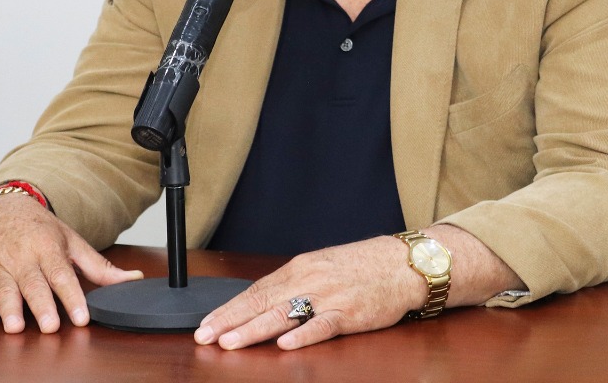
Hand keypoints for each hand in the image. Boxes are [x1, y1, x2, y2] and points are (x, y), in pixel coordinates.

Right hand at [0, 193, 142, 333]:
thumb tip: (133, 279)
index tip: (82, 317)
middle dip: (42, 306)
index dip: (72, 297)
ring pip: (5, 290)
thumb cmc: (40, 229)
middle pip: (34, 284)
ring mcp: (1, 266)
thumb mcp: (71, 242)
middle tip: (50, 326)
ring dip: (9, 310)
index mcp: (48, 248)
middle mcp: (24, 258)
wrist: (0, 209)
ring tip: (16, 327)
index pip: (63, 275)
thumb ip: (99, 266)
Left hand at [194, 235, 425, 350]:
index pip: (256, 290)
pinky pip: (322, 325)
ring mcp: (329, 297)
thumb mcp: (322, 266)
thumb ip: (293, 284)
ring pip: (284, 314)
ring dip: (254, 329)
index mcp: (300, 268)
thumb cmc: (363, 266)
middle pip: (262, 302)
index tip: (206, 323)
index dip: (229, 308)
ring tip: (231, 342)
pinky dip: (303, 335)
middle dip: (230, 321)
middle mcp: (310, 280)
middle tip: (205, 336)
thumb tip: (261, 301)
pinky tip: (285, 345)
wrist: (402, 263)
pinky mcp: (349, 313)